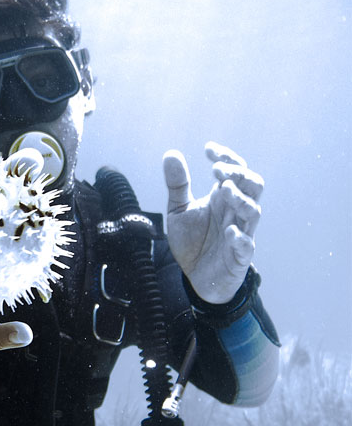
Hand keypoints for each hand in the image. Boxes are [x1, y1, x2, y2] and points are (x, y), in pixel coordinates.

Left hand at [163, 141, 262, 303]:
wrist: (194, 276)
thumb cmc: (192, 240)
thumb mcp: (179, 210)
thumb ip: (177, 184)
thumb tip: (171, 153)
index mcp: (223, 197)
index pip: (236, 170)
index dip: (226, 157)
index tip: (208, 149)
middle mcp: (235, 211)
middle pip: (253, 185)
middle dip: (239, 174)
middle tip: (216, 171)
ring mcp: (241, 232)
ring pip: (254, 211)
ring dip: (241, 199)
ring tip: (224, 190)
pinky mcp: (239, 256)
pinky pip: (247, 245)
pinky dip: (240, 237)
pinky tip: (228, 232)